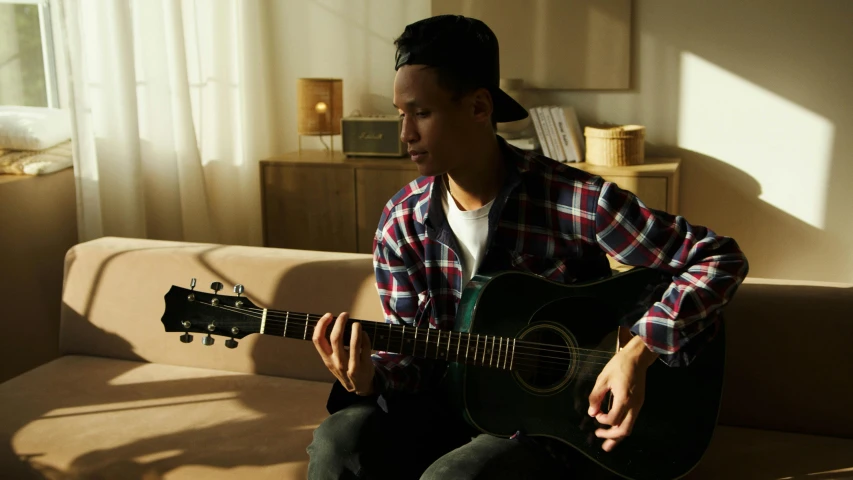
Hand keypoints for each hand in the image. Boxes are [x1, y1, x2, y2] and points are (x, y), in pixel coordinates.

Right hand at [312, 312, 374, 395]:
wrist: (359, 386)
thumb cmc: (344, 369)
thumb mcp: (331, 361)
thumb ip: (328, 347)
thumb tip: (328, 323)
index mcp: (327, 359)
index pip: (318, 340)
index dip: (321, 324)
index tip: (328, 316)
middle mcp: (337, 362)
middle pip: (335, 338)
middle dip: (340, 322)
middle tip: (344, 315)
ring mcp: (351, 365)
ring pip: (353, 342)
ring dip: (355, 328)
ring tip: (356, 323)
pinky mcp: (364, 365)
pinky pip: (365, 347)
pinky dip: (364, 336)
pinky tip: (363, 333)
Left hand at [587, 335, 658, 451]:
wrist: (638, 358)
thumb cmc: (619, 366)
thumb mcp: (603, 379)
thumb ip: (596, 397)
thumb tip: (591, 413)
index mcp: (624, 399)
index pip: (612, 419)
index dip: (602, 420)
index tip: (596, 414)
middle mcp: (633, 405)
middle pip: (624, 430)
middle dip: (611, 437)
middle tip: (598, 437)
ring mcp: (638, 405)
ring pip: (629, 427)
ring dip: (617, 436)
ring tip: (608, 445)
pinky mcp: (639, 403)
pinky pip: (631, 420)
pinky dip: (622, 427)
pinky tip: (615, 429)